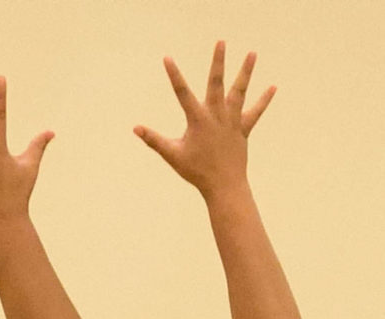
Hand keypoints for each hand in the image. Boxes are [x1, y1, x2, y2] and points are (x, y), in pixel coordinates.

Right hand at [134, 41, 274, 197]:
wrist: (223, 185)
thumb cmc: (196, 171)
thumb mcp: (172, 155)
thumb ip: (154, 139)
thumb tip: (136, 128)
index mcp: (198, 120)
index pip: (182, 93)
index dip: (174, 75)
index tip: (167, 58)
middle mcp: (216, 116)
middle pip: (217, 83)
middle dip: (218, 62)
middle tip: (221, 42)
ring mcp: (232, 121)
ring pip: (239, 92)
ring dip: (245, 72)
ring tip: (252, 53)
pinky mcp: (243, 129)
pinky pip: (255, 112)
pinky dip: (264, 100)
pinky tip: (273, 87)